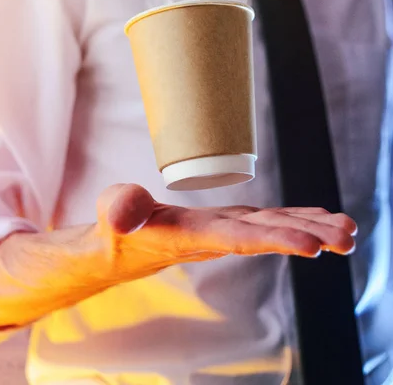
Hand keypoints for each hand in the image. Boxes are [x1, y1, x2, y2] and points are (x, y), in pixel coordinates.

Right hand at [96, 184, 356, 285]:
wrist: (120, 249)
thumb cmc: (115, 232)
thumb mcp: (112, 214)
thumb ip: (119, 209)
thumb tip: (123, 214)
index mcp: (192, 235)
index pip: (239, 239)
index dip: (277, 241)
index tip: (313, 248)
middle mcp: (215, 236)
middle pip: (268, 235)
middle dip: (309, 234)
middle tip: (347, 236)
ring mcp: (223, 230)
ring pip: (272, 227)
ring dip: (311, 228)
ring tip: (347, 232)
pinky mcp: (225, 223)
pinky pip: (264, 221)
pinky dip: (293, 220)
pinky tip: (317, 221)